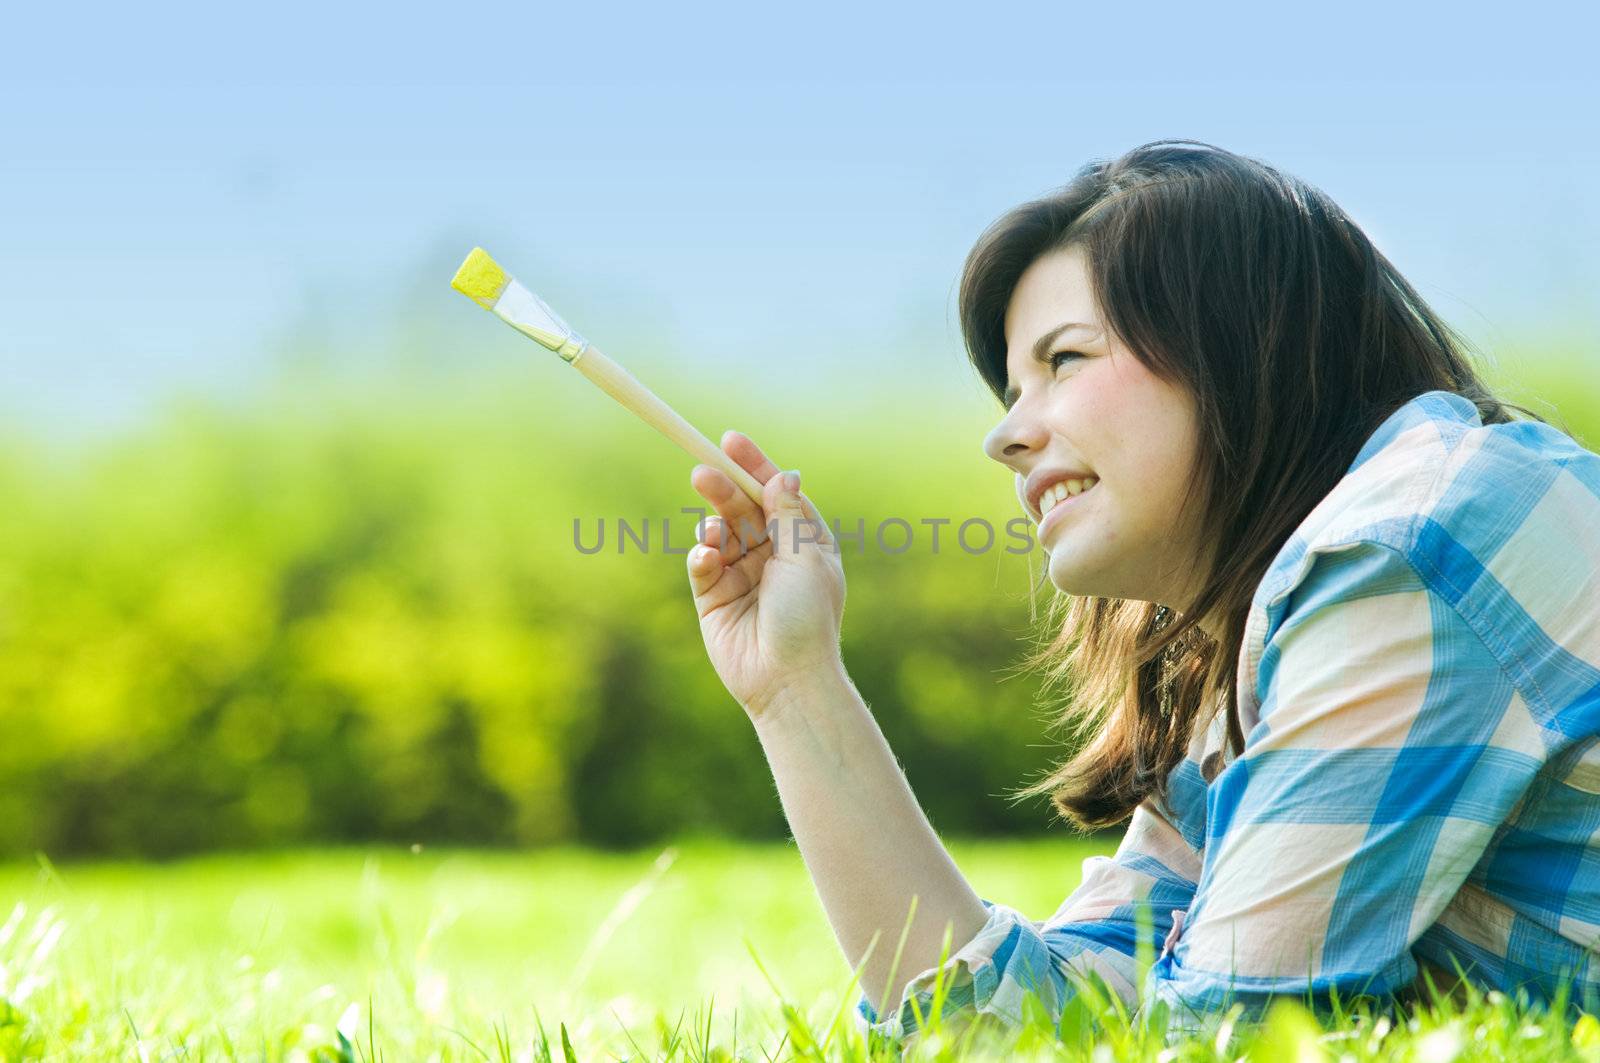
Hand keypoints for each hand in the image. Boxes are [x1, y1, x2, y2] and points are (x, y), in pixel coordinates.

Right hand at [686, 431, 846, 718]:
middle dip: (723, 488)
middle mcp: (773, 555)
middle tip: (702, 471)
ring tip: (713, 533)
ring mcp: (742, 575)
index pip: (775, 493)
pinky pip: (702, 564)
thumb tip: (785, 474)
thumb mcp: (805, 559)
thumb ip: (788, 515)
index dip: (754, 465)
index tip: (729, 440)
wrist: (787, 679)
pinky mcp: (714, 598)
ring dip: (712, 524)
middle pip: (742, 508)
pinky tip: (707, 557)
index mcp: (804, 542)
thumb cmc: (807, 619)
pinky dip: (701, 555)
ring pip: (719, 532)